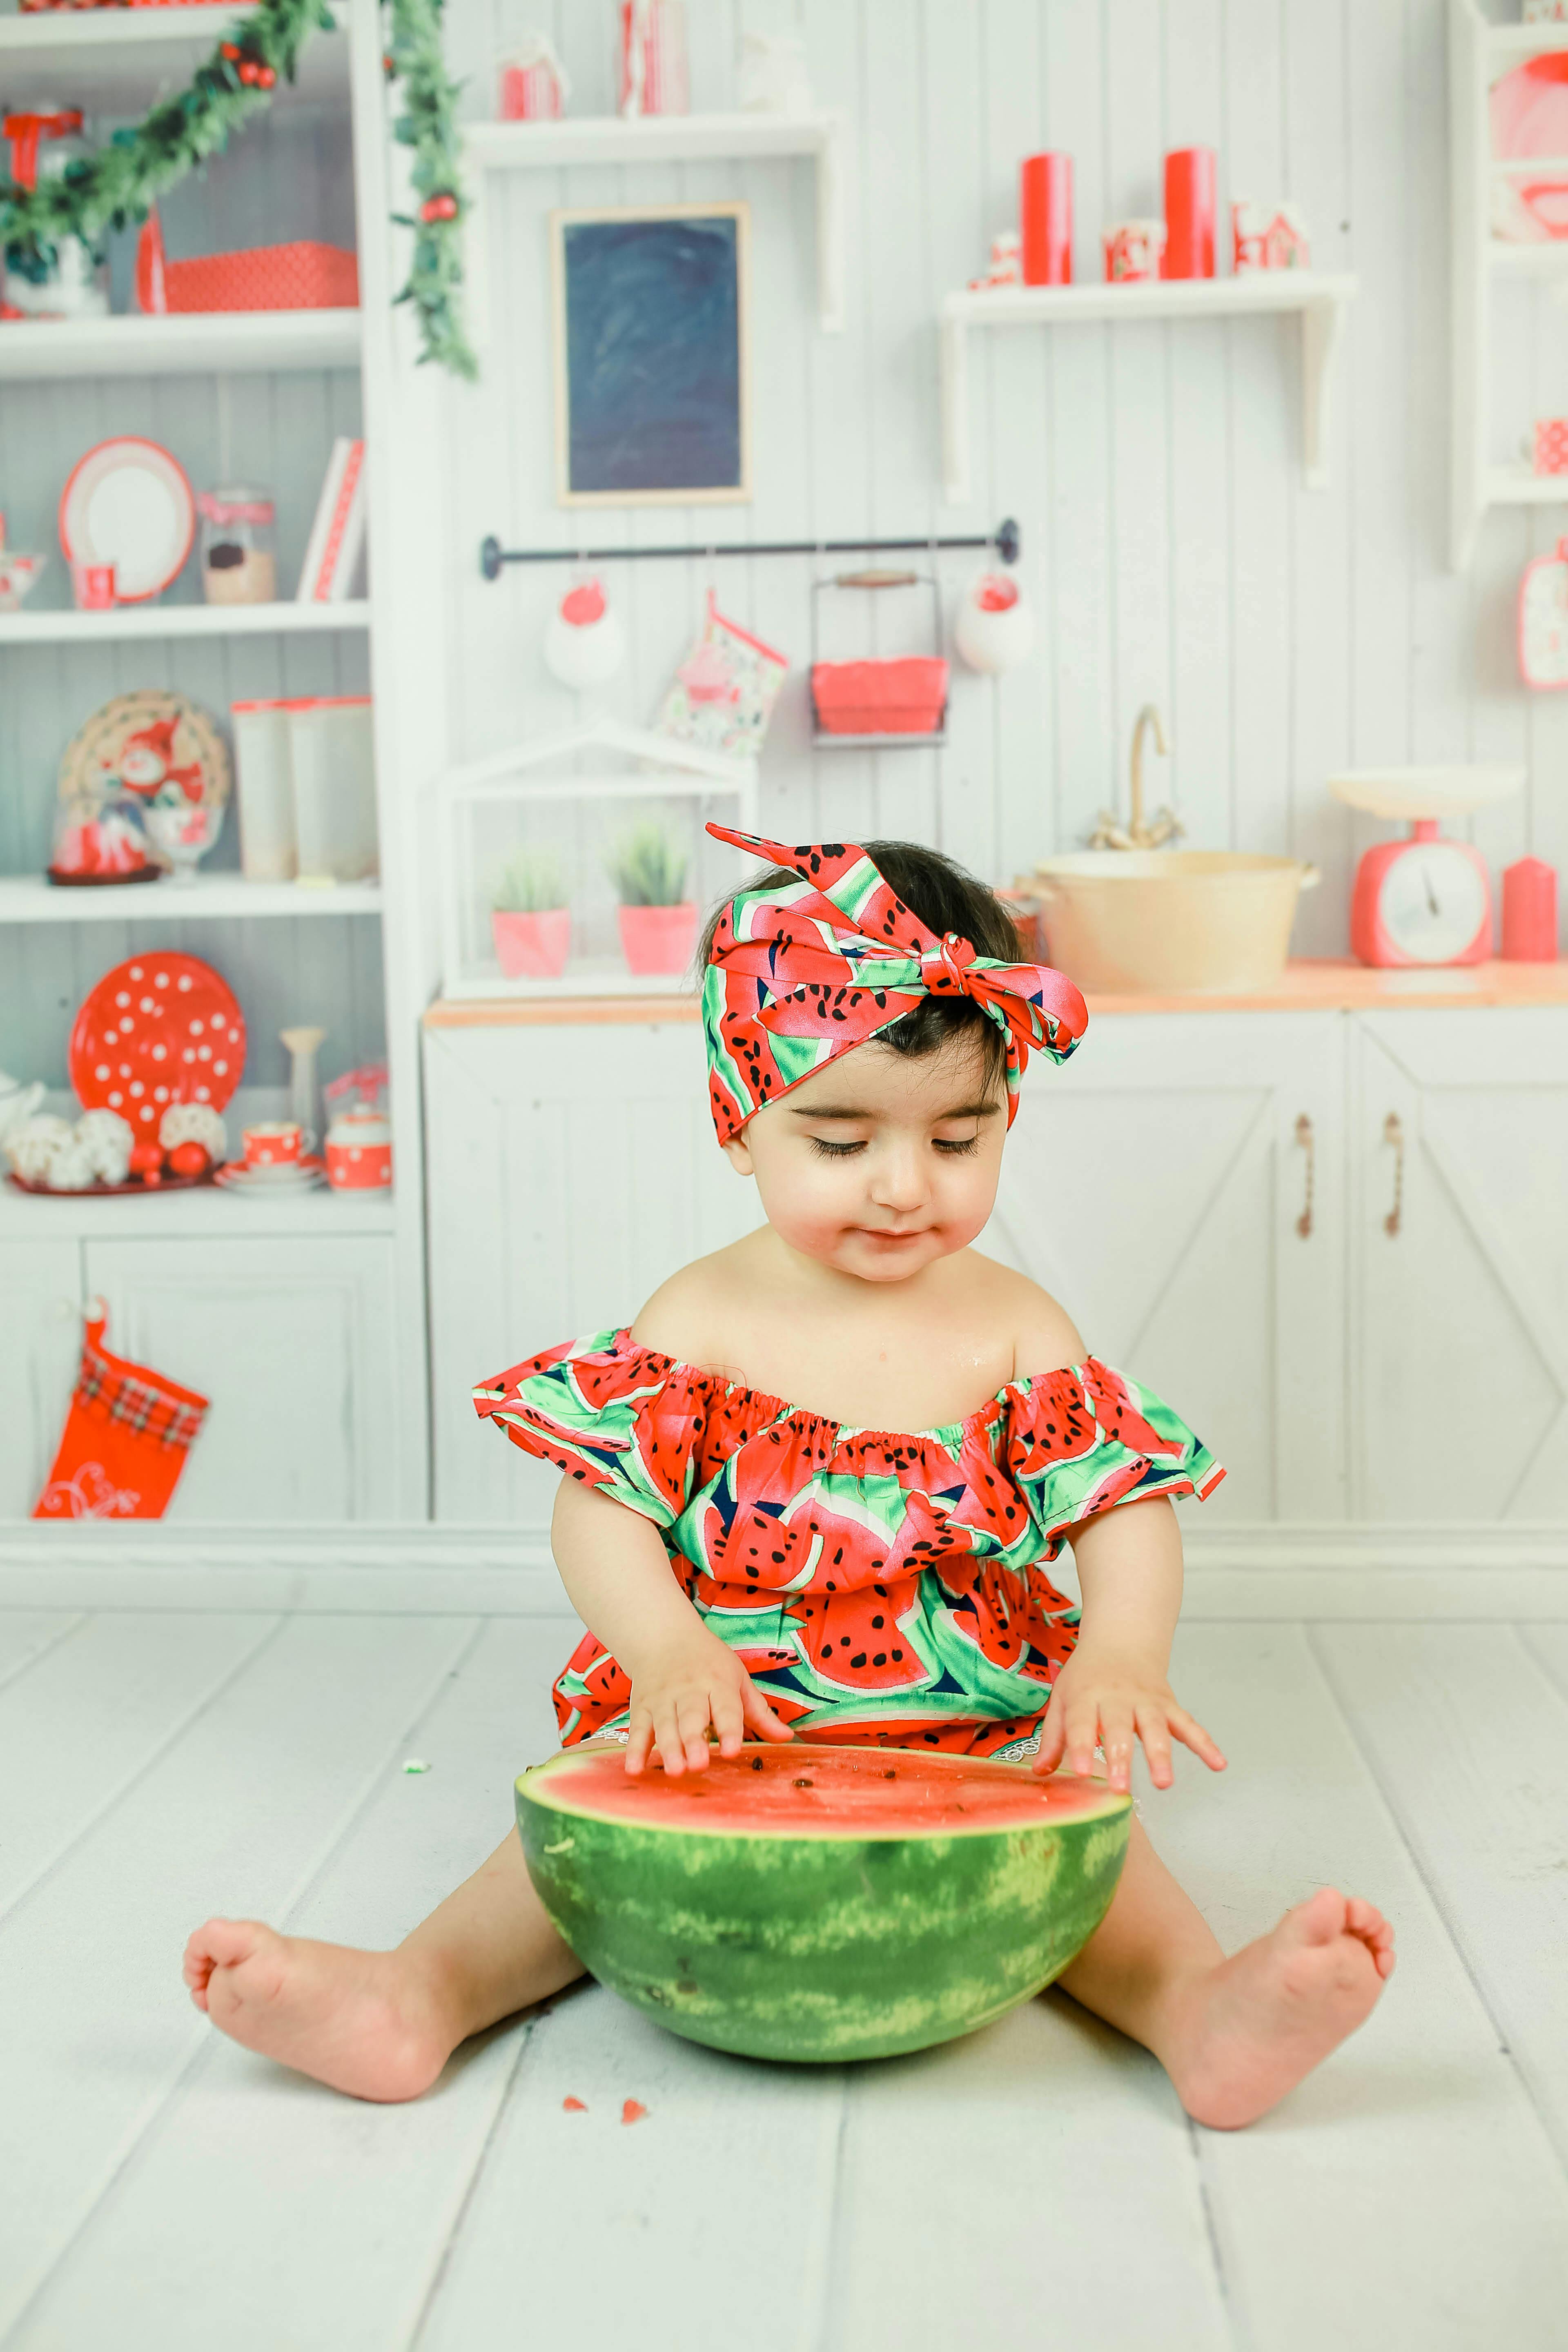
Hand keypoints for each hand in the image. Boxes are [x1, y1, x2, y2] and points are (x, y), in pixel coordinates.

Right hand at [623, 1631, 795, 1776]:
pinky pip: (637, 1730)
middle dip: (695, 1742)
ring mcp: (663, 1699)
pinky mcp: (641, 1707)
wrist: (664, 1637)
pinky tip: (634, 1770)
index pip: (726, 1708)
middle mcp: (690, 1691)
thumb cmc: (710, 1663)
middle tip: (699, 1765)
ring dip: (669, 1748)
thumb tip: (787, 1738)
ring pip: (665, 1725)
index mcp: (719, 1683)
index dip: (730, 1729)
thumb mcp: (738, 1680)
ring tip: (675, 1771)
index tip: (733, 1751)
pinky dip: (635, 1750)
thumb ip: (759, 1713)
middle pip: (692, 1718)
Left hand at [1031, 1642, 1225, 1792]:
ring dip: (1160, 1755)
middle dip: (1121, 1758)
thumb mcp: (1062, 1698)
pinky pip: (1188, 1724)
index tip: (1082, 1772)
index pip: (1081, 1723)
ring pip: (1155, 1727)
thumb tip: (1040, 1773)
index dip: (1081, 1747)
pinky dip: (1205, 1743)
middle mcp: (1117, 1697)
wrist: (1122, 1640)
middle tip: (1120, 1788)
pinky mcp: (1168, 1705)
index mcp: (1085, 1695)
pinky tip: (1217, 1764)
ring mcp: (1146, 1700)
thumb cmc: (1087, 1676)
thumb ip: (1053, 1737)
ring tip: (1163, 1783)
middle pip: (1119, 1727)